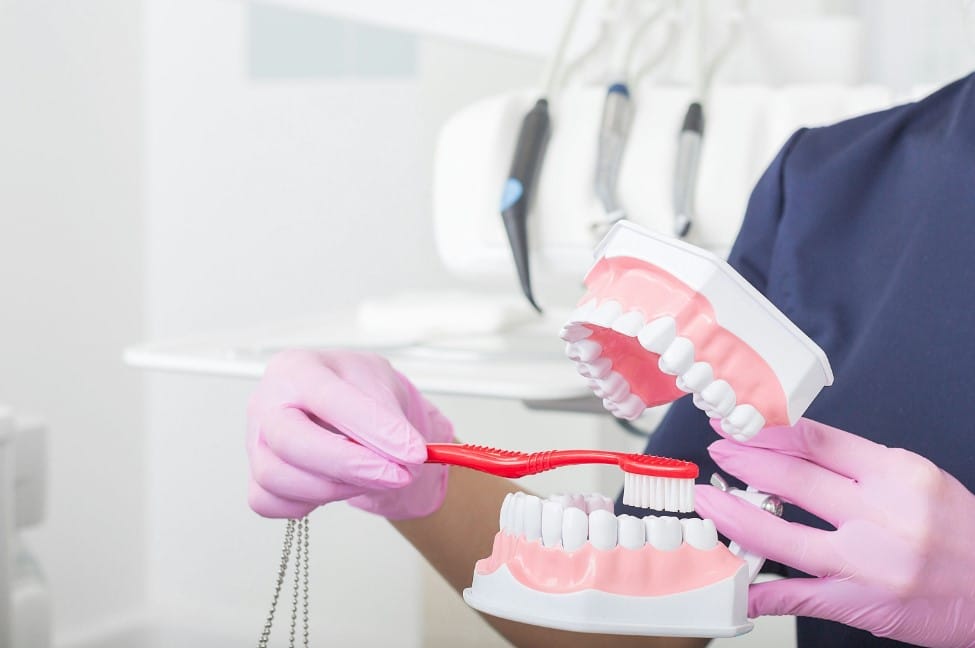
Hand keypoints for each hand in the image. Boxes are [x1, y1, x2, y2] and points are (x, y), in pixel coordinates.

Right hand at [246, 349, 453, 519]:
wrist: (346, 406)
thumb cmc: (355, 389)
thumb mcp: (382, 384)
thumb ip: (389, 417)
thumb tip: (404, 452)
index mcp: (296, 368)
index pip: (329, 399)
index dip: (374, 429)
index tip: (414, 451)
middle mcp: (267, 402)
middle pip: (290, 442)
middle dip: (350, 464)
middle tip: (397, 474)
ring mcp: (255, 441)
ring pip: (278, 478)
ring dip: (336, 486)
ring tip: (372, 476)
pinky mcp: (256, 475)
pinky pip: (271, 503)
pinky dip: (310, 502)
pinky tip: (340, 485)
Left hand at [694, 417, 974, 647]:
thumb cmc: (961, 533)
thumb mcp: (917, 478)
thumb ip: (859, 464)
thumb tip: (795, 448)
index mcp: (897, 474)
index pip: (817, 441)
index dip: (768, 431)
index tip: (739, 424)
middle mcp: (881, 514)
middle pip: (794, 478)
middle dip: (744, 461)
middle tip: (717, 451)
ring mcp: (868, 562)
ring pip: (782, 535)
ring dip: (735, 516)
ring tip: (709, 502)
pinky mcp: (861, 602)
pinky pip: (797, 595)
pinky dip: (760, 590)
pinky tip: (733, 582)